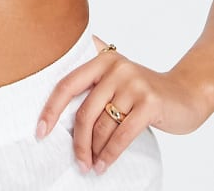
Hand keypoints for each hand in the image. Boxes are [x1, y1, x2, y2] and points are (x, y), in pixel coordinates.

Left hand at [36, 36, 204, 175]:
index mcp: (102, 59)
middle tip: (77, 160)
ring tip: (90, 164)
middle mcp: (116, 67)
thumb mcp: (117, 73)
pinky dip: (110, 154)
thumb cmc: (143, 89)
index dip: (51, 109)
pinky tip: (104, 164)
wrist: (184, 93)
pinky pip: (122, 134)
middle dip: (77, 141)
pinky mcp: (149, 102)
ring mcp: (134, 84)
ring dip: (94, 150)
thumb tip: (54, 83)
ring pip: (103, 125)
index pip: (67, 84)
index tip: (40, 130)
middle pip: (84, 111)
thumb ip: (92, 75)